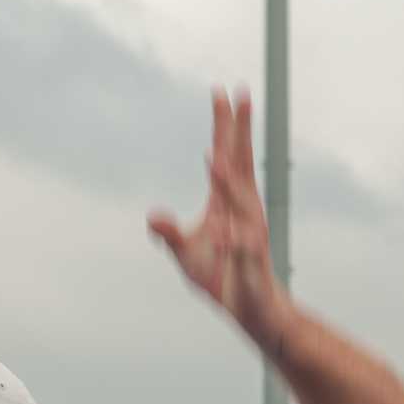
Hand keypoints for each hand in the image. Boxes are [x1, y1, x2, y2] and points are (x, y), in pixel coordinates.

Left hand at [149, 87, 287, 349]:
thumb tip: (152, 216)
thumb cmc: (222, 277)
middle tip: (237, 93)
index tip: (221, 92)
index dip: (223, 125)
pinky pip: (242, 250)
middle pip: (240, 164)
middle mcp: (244, 210)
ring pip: (240, 202)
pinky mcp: (251, 264)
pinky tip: (225, 234)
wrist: (252, 311)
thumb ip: (169, 233)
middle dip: (237, 131)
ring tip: (212, 156)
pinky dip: (233, 241)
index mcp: (227, 203)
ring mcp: (250, 234)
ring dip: (227, 182)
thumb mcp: (186, 254)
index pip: (225, 155)